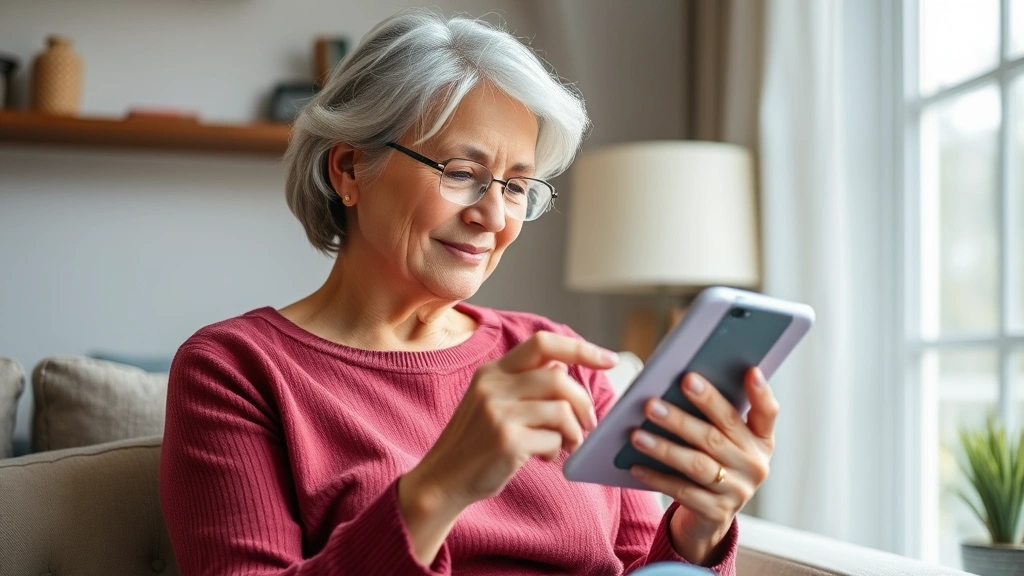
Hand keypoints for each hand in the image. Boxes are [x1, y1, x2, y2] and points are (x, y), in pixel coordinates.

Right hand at [398, 331, 617, 563]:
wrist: (444, 478)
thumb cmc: (477, 442)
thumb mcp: (491, 401)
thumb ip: (524, 382)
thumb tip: (564, 367)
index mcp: (492, 372)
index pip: (543, 344)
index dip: (581, 349)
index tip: (609, 359)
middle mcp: (493, 386)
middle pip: (559, 378)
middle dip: (584, 402)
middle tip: (588, 424)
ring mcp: (498, 413)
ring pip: (562, 409)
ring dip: (575, 430)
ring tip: (568, 443)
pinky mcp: (506, 441)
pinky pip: (554, 438)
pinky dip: (558, 449)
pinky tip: (545, 456)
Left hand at [628, 368, 777, 565]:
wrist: (711, 518)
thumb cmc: (713, 463)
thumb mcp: (725, 441)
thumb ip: (714, 416)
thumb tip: (679, 383)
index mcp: (761, 440)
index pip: (767, 413)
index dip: (760, 392)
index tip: (749, 370)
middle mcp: (755, 465)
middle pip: (716, 436)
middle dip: (681, 418)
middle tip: (652, 403)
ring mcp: (738, 491)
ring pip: (697, 464)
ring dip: (664, 448)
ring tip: (636, 434)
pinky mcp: (716, 512)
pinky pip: (683, 491)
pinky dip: (657, 477)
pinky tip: (636, 465)